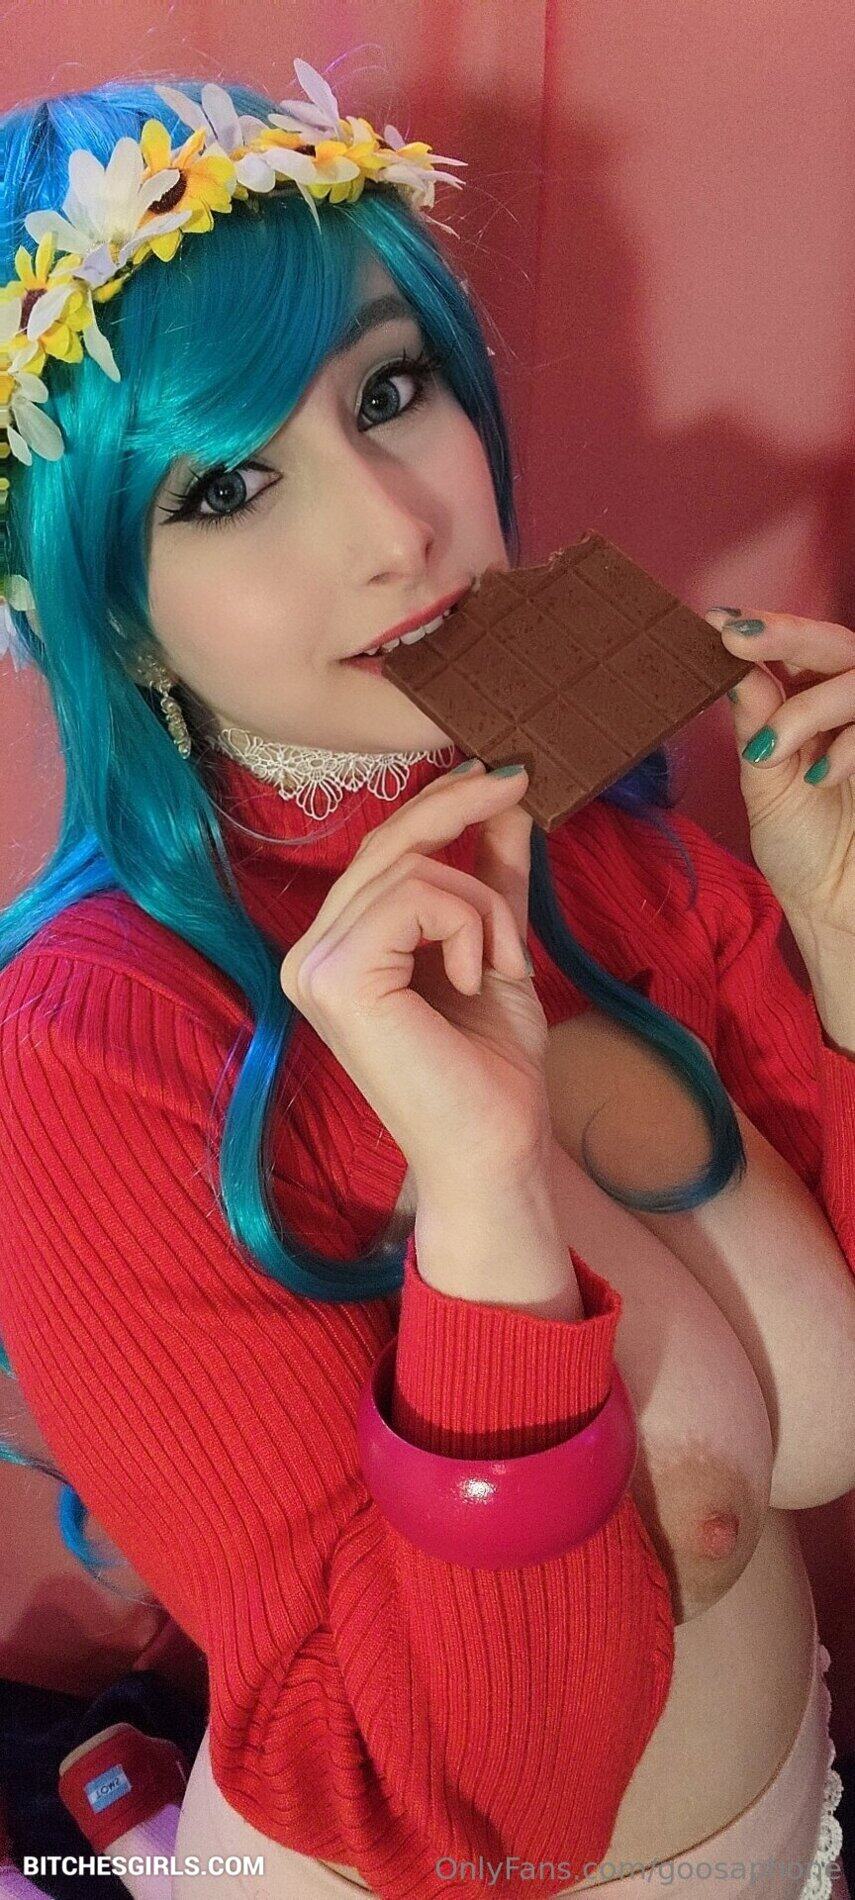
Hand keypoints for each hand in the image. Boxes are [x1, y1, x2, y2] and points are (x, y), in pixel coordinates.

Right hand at [279, 762, 551, 1197]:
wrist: (495, 1153)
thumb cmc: (491, 1071)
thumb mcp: (496, 951)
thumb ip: (491, 880)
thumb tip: (503, 799)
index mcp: (337, 952)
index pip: (381, 856)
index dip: (439, 807)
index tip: (499, 774)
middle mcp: (309, 956)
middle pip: (385, 846)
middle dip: (458, 809)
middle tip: (518, 779)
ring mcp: (314, 968)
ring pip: (412, 871)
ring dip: (483, 908)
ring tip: (500, 966)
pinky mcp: (337, 978)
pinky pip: (415, 897)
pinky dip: (469, 927)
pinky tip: (474, 981)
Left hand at [704, 607, 854, 935]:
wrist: (839, 906)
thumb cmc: (804, 849)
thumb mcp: (767, 782)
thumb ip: (757, 723)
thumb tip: (730, 665)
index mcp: (815, 703)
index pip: (797, 647)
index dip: (762, 628)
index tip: (718, 622)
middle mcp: (852, 706)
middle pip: (834, 643)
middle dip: (785, 635)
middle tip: (736, 639)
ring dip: (809, 708)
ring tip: (772, 753)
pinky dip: (851, 744)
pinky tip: (822, 776)